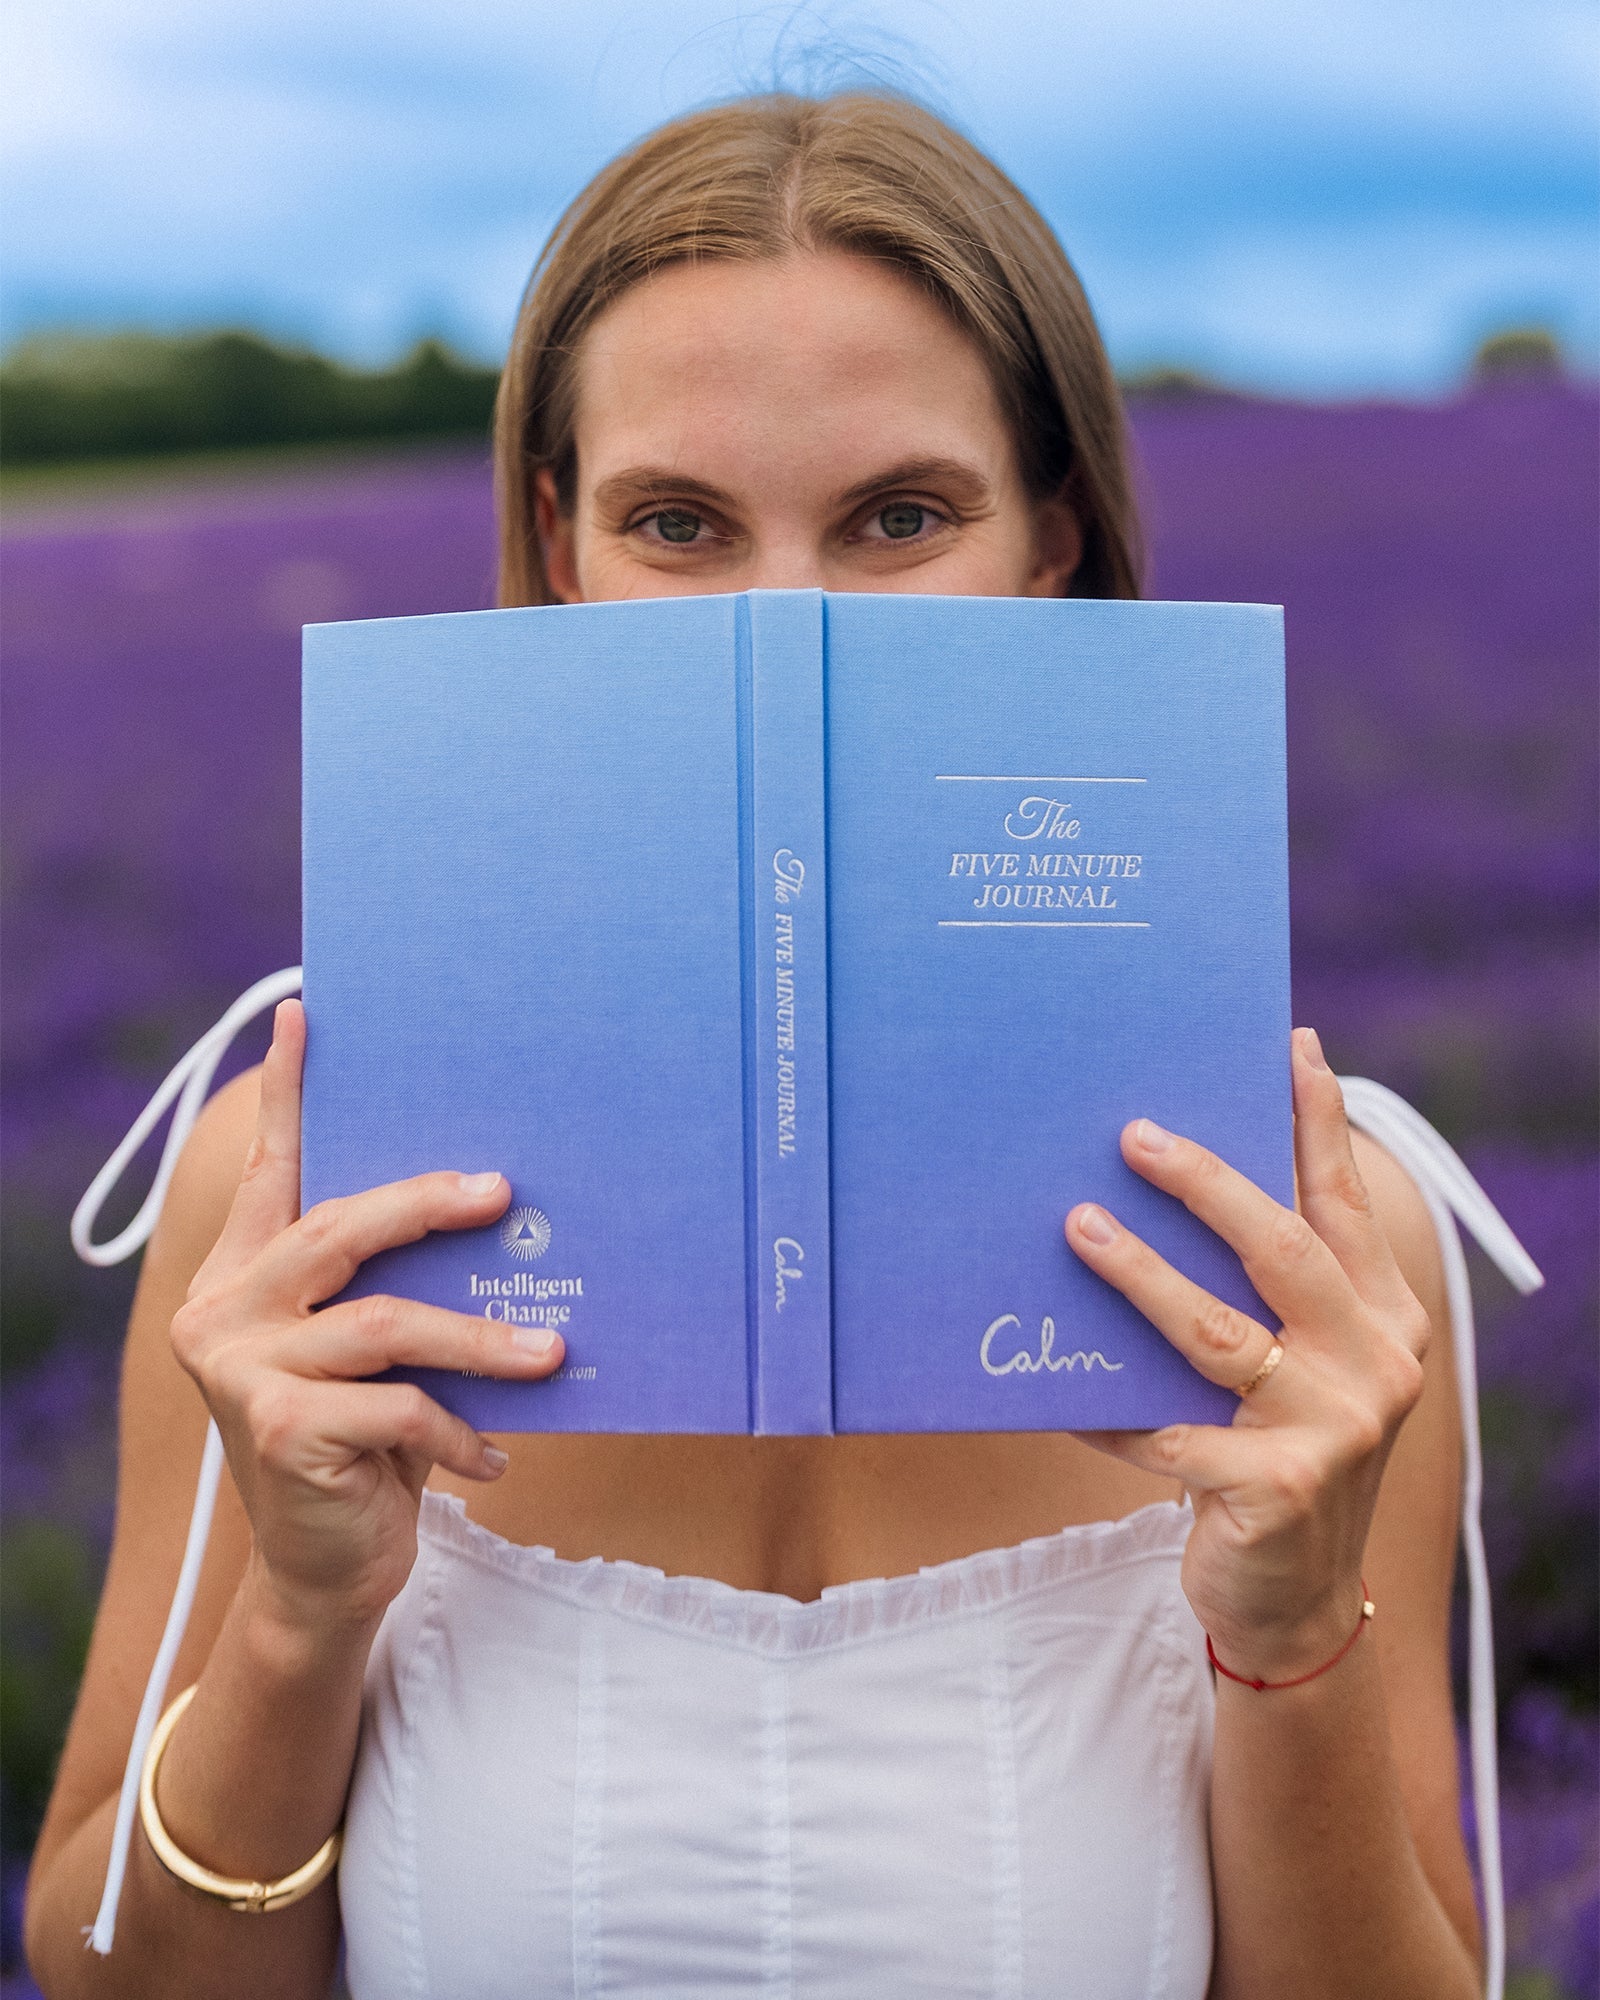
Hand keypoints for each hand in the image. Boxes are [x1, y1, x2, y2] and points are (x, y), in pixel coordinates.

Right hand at [171, 1000, 564, 1635]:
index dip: (284, 1094)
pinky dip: (461, 1429)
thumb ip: (393, 1291)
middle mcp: (225, 1312)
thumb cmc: (367, 1447)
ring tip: (552, 1354)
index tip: (303, 1014)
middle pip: (339, 1228)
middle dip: (427, 1203)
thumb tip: (496, 1216)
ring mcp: (243, 1371)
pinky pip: (400, 1407)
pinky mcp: (281, 1430)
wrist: (325, 1573)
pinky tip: (495, 1457)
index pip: (269, 1172)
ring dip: (481, 1340)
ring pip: (386, 1322)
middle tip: (502, 1190)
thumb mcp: (373, 1359)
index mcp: (244, 1277)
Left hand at [1065, 1027, 1428, 1680]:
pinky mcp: (1277, 1489)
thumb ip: (1269, 1295)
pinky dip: (1104, 1407)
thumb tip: (1167, 1185)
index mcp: (1384, 1316)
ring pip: (1215, 1332)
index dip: (1318, 1122)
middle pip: (1280, 1248)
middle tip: (1133, 1134)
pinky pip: (1164, 1432)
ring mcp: (1334, 1429)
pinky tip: (1051, 1386)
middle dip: (1204, 1183)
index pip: (1345, 1202)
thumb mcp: (1302, 1369)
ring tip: (1076, 1226)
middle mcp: (1376, 1363)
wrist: (1297, 1603)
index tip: (1292, 1046)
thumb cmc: (1277, 1455)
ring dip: (1136, 1275)